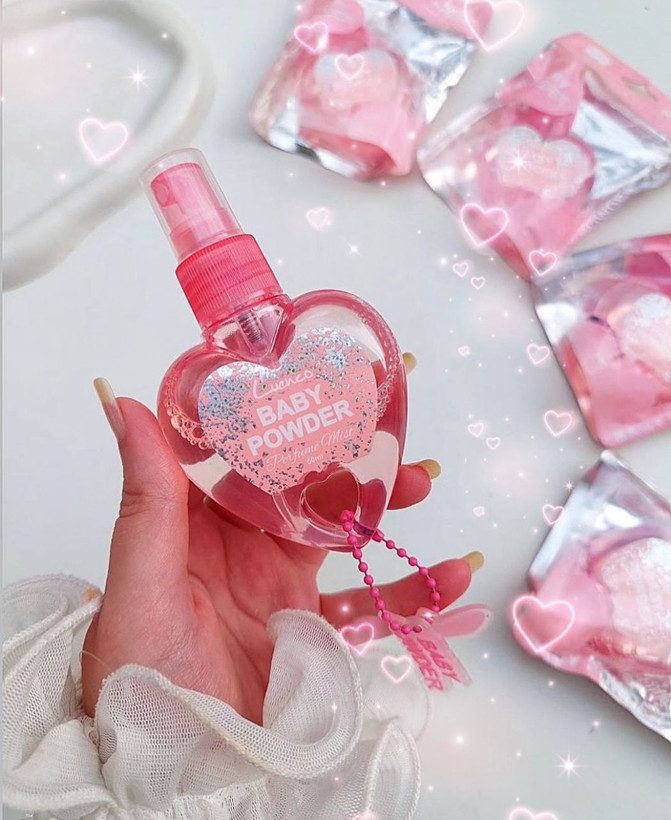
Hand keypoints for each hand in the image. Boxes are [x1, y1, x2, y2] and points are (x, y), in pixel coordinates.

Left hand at [83, 358, 482, 722]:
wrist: (173, 764)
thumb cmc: (138, 676)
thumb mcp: (142, 583)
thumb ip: (146, 502)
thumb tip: (124, 405)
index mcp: (198, 517)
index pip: (239, 444)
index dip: (275, 402)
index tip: (314, 364)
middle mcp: (242, 540)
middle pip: (303, 477)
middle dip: (347, 445)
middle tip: (389, 416)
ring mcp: (280, 581)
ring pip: (343, 526)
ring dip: (386, 503)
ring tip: (423, 481)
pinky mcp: (311, 625)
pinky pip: (369, 600)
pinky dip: (410, 589)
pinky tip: (448, 576)